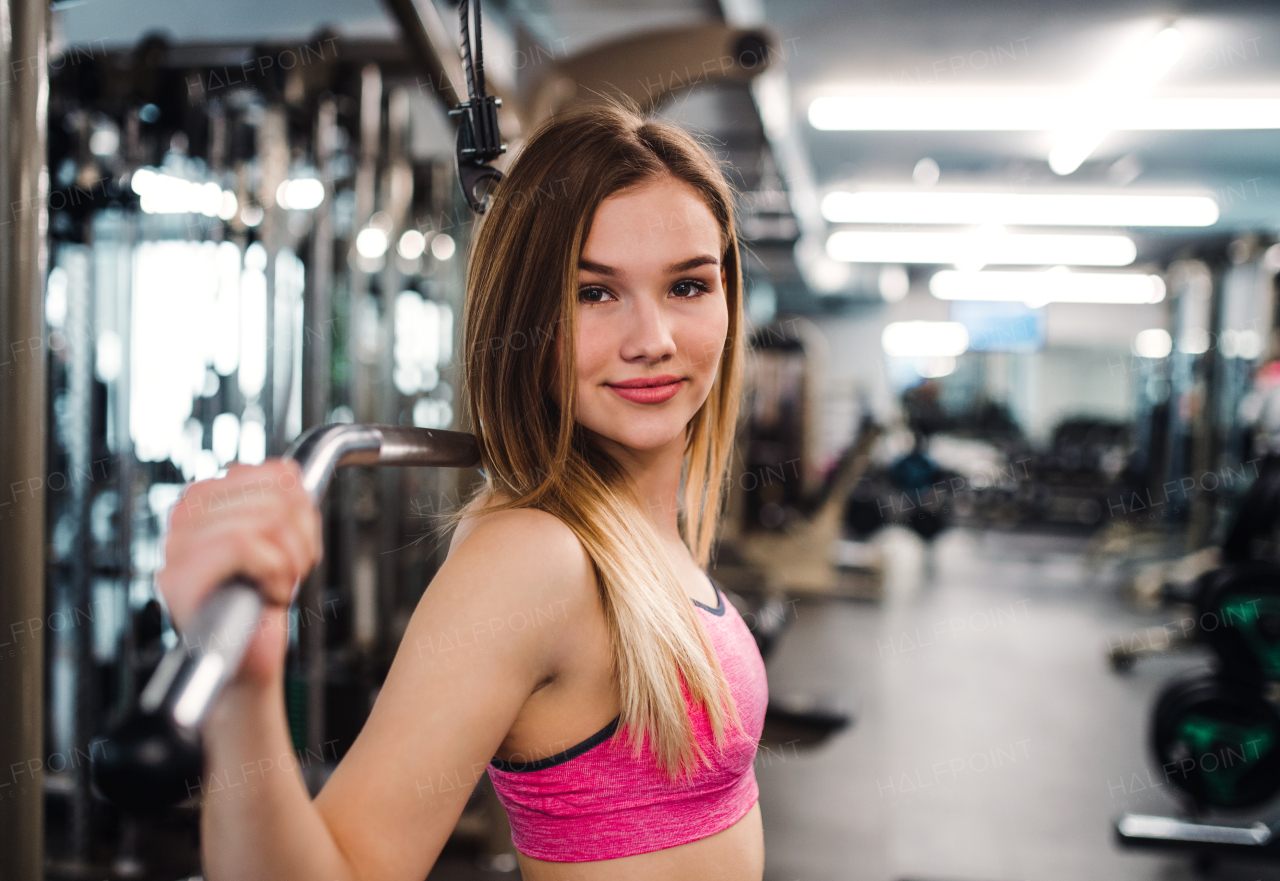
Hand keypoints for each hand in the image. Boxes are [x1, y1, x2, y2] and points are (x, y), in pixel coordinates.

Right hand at [155, 459, 321, 687]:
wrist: (247, 662)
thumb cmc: (260, 603)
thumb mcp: (281, 539)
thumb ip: (281, 499)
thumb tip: (288, 472)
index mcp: (205, 498)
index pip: (276, 474)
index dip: (305, 512)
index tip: (298, 545)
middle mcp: (182, 516)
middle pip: (276, 496)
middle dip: (302, 540)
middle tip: (290, 572)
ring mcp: (175, 548)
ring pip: (265, 519)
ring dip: (291, 562)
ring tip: (276, 585)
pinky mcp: (179, 580)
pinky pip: (243, 545)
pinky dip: (274, 575)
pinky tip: (266, 596)